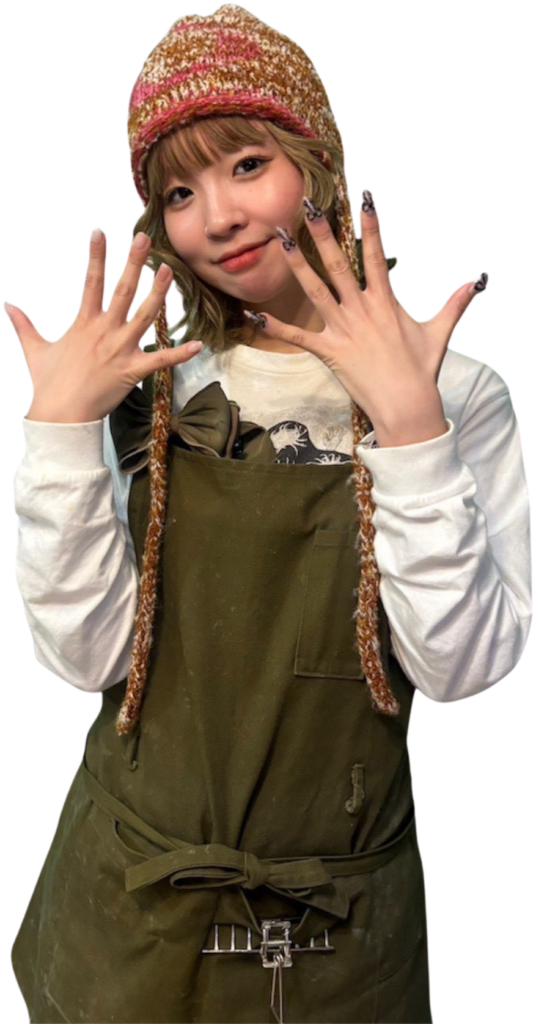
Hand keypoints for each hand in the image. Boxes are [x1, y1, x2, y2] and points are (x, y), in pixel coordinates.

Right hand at [6, 229, 202, 423]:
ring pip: (146, 317)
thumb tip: (5, 304)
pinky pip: (161, 361)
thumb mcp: (33, 350)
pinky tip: (198, 345)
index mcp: (82, 323)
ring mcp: (121, 350)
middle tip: (145, 239)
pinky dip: (180, 354)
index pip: (89, 281)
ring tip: (168, 271)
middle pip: (123, 291)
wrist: (61, 418)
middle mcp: (104, 331)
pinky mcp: (133, 372)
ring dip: (159, 294)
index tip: (100, 231)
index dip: (95, 255)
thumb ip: (23, 325)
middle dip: (134, 263)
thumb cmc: (47, 385)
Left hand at [253, 192, 487, 438]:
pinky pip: (298, 337)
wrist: (406, 406)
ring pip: (315, 290)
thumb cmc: (422, 369)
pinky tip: (253, 313)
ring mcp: (343, 330)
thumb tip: (481, 278)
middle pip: (339, 265)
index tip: (364, 198)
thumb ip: (457, 302)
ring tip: (281, 239)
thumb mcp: (440, 331)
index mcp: (386, 301)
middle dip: (323, 233)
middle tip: (307, 206)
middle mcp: (361, 310)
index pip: (377, 254)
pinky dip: (275, 326)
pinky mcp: (329, 352)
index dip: (371, 225)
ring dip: (298, 264)